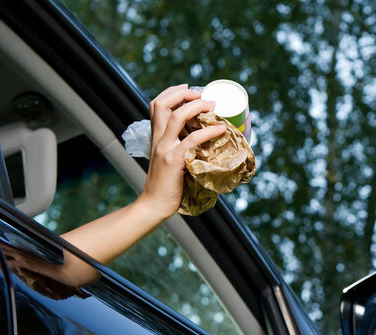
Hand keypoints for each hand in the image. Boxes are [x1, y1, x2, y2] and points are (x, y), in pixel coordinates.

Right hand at [137, 84, 226, 219]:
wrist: (154, 204)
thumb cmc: (166, 185)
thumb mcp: (169, 160)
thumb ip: (178, 147)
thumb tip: (201, 141)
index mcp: (156, 137)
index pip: (156, 105)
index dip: (171, 92)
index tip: (188, 89)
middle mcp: (158, 139)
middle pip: (162, 105)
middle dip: (183, 94)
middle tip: (203, 95)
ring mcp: (164, 149)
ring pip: (176, 117)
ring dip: (196, 107)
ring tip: (213, 105)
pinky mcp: (173, 161)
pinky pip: (191, 140)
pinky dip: (208, 132)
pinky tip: (221, 129)